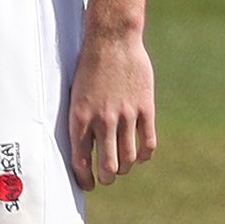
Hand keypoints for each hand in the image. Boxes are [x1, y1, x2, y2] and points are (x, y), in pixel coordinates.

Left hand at [67, 27, 156, 189]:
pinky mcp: (145, 108)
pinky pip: (148, 143)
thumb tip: (87, 151)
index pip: (80, 161)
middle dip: (107, 177)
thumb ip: (82, 123)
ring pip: (129, 158)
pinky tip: (141, 153)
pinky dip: (145, 154)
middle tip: (107, 176)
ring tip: (123, 164)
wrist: (112, 38)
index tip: (88, 184)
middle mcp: (102, 120)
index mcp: (79, 117)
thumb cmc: (89, 67)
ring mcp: (125, 115)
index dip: (84, 179)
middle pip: (108, 166)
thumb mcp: (76, 95)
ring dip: (126, 167)